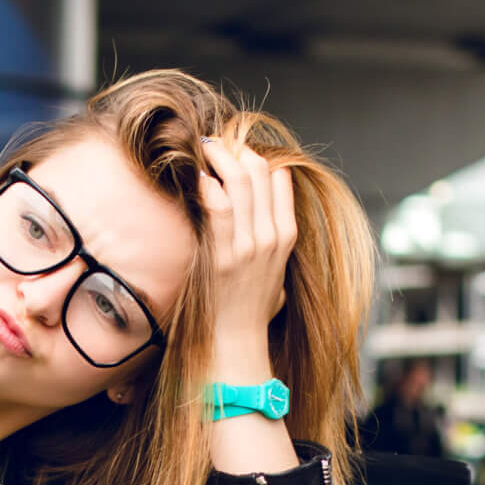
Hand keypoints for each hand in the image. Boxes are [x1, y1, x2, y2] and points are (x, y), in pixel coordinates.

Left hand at [198, 133, 296, 372]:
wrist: (237, 342)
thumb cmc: (251, 310)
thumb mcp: (275, 273)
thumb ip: (274, 246)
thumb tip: (265, 225)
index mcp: (286, 236)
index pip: (280, 178)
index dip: (257, 157)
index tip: (234, 151)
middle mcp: (271, 236)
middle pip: (260, 172)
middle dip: (236, 149)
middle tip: (215, 142)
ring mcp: (249, 245)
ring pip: (241, 181)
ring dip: (220, 157)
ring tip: (205, 147)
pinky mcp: (224, 256)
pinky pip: (219, 207)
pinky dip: (208, 184)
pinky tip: (199, 176)